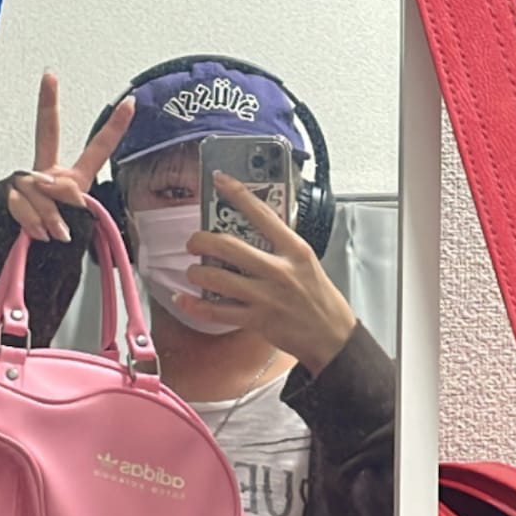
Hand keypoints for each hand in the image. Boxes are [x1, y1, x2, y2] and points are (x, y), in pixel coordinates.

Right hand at [5, 72, 134, 242]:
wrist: (27, 266)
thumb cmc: (54, 248)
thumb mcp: (76, 224)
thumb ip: (70, 198)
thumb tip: (50, 184)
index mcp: (72, 180)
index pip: (97, 150)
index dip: (114, 128)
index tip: (130, 103)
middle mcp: (48, 175)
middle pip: (47, 133)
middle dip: (47, 104)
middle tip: (49, 78)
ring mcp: (26, 182)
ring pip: (40, 186)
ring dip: (50, 214)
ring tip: (55, 234)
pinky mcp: (8, 194)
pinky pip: (23, 201)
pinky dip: (32, 220)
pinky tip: (37, 233)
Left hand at [180, 172, 355, 374]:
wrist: (331, 336)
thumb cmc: (318, 298)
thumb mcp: (306, 262)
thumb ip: (280, 246)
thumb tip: (251, 231)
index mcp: (294, 249)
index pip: (262, 213)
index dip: (237, 193)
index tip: (219, 179)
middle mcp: (279, 270)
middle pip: (229, 247)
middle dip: (202, 241)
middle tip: (194, 243)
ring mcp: (266, 296)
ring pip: (219, 280)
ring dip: (197, 273)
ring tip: (193, 272)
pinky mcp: (257, 320)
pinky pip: (217, 312)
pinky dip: (195, 306)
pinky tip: (183, 299)